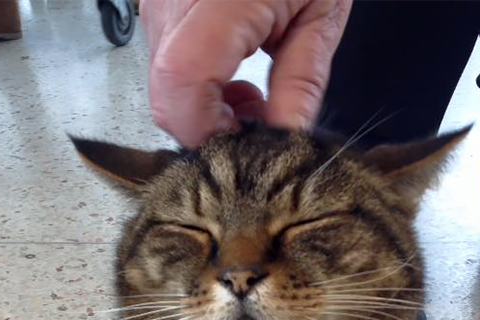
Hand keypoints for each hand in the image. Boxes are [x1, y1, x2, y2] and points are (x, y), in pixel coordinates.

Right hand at [140, 0, 351, 147]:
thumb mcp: (321, 13)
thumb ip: (301, 83)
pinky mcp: (158, 2)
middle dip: (211, 127)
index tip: (246, 144)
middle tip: (258, 121)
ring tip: (252, 93)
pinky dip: (200, 82)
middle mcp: (172, 1)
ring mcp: (158, 1)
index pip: (182, 90)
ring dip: (207, 106)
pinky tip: (236, 72)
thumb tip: (285, 139)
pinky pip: (167, 62)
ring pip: (165, 86)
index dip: (209, 133)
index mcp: (217, 1)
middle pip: (168, 99)